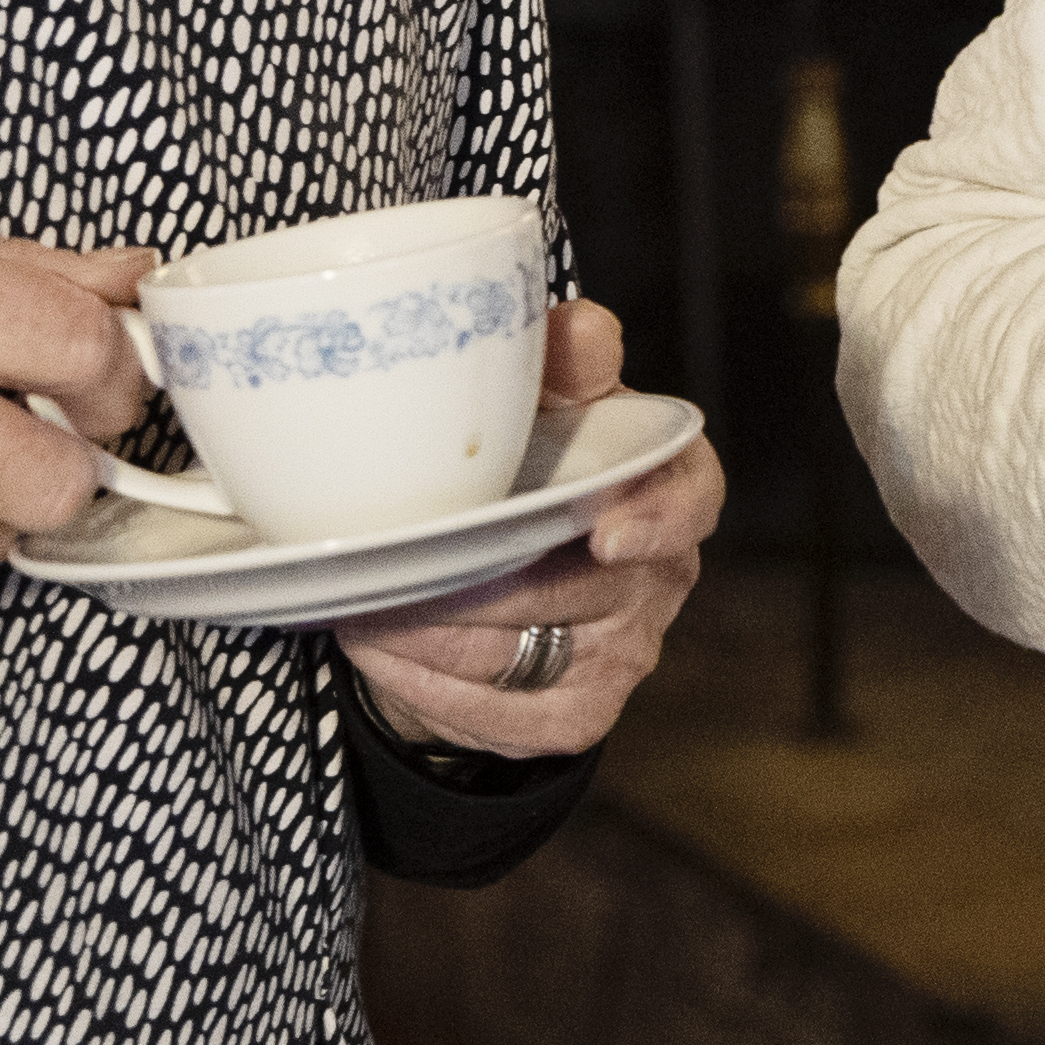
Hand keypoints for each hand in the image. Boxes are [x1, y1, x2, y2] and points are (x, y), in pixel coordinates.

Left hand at [341, 298, 723, 760]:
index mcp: (669, 488)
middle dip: (469, 581)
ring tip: (356, 597)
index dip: (655, 520)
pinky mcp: (576, 718)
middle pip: (568, 591)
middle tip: (389, 561)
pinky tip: (377, 644)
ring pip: (513, 654)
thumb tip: (578, 326)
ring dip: (423, 631)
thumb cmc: (532, 468)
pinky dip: (419, 681)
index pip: (688, 502)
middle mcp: (659, 578)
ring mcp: (624, 657)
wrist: (499, 582)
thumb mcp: (548, 402)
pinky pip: (490, 711)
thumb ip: (567, 360)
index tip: (607, 533)